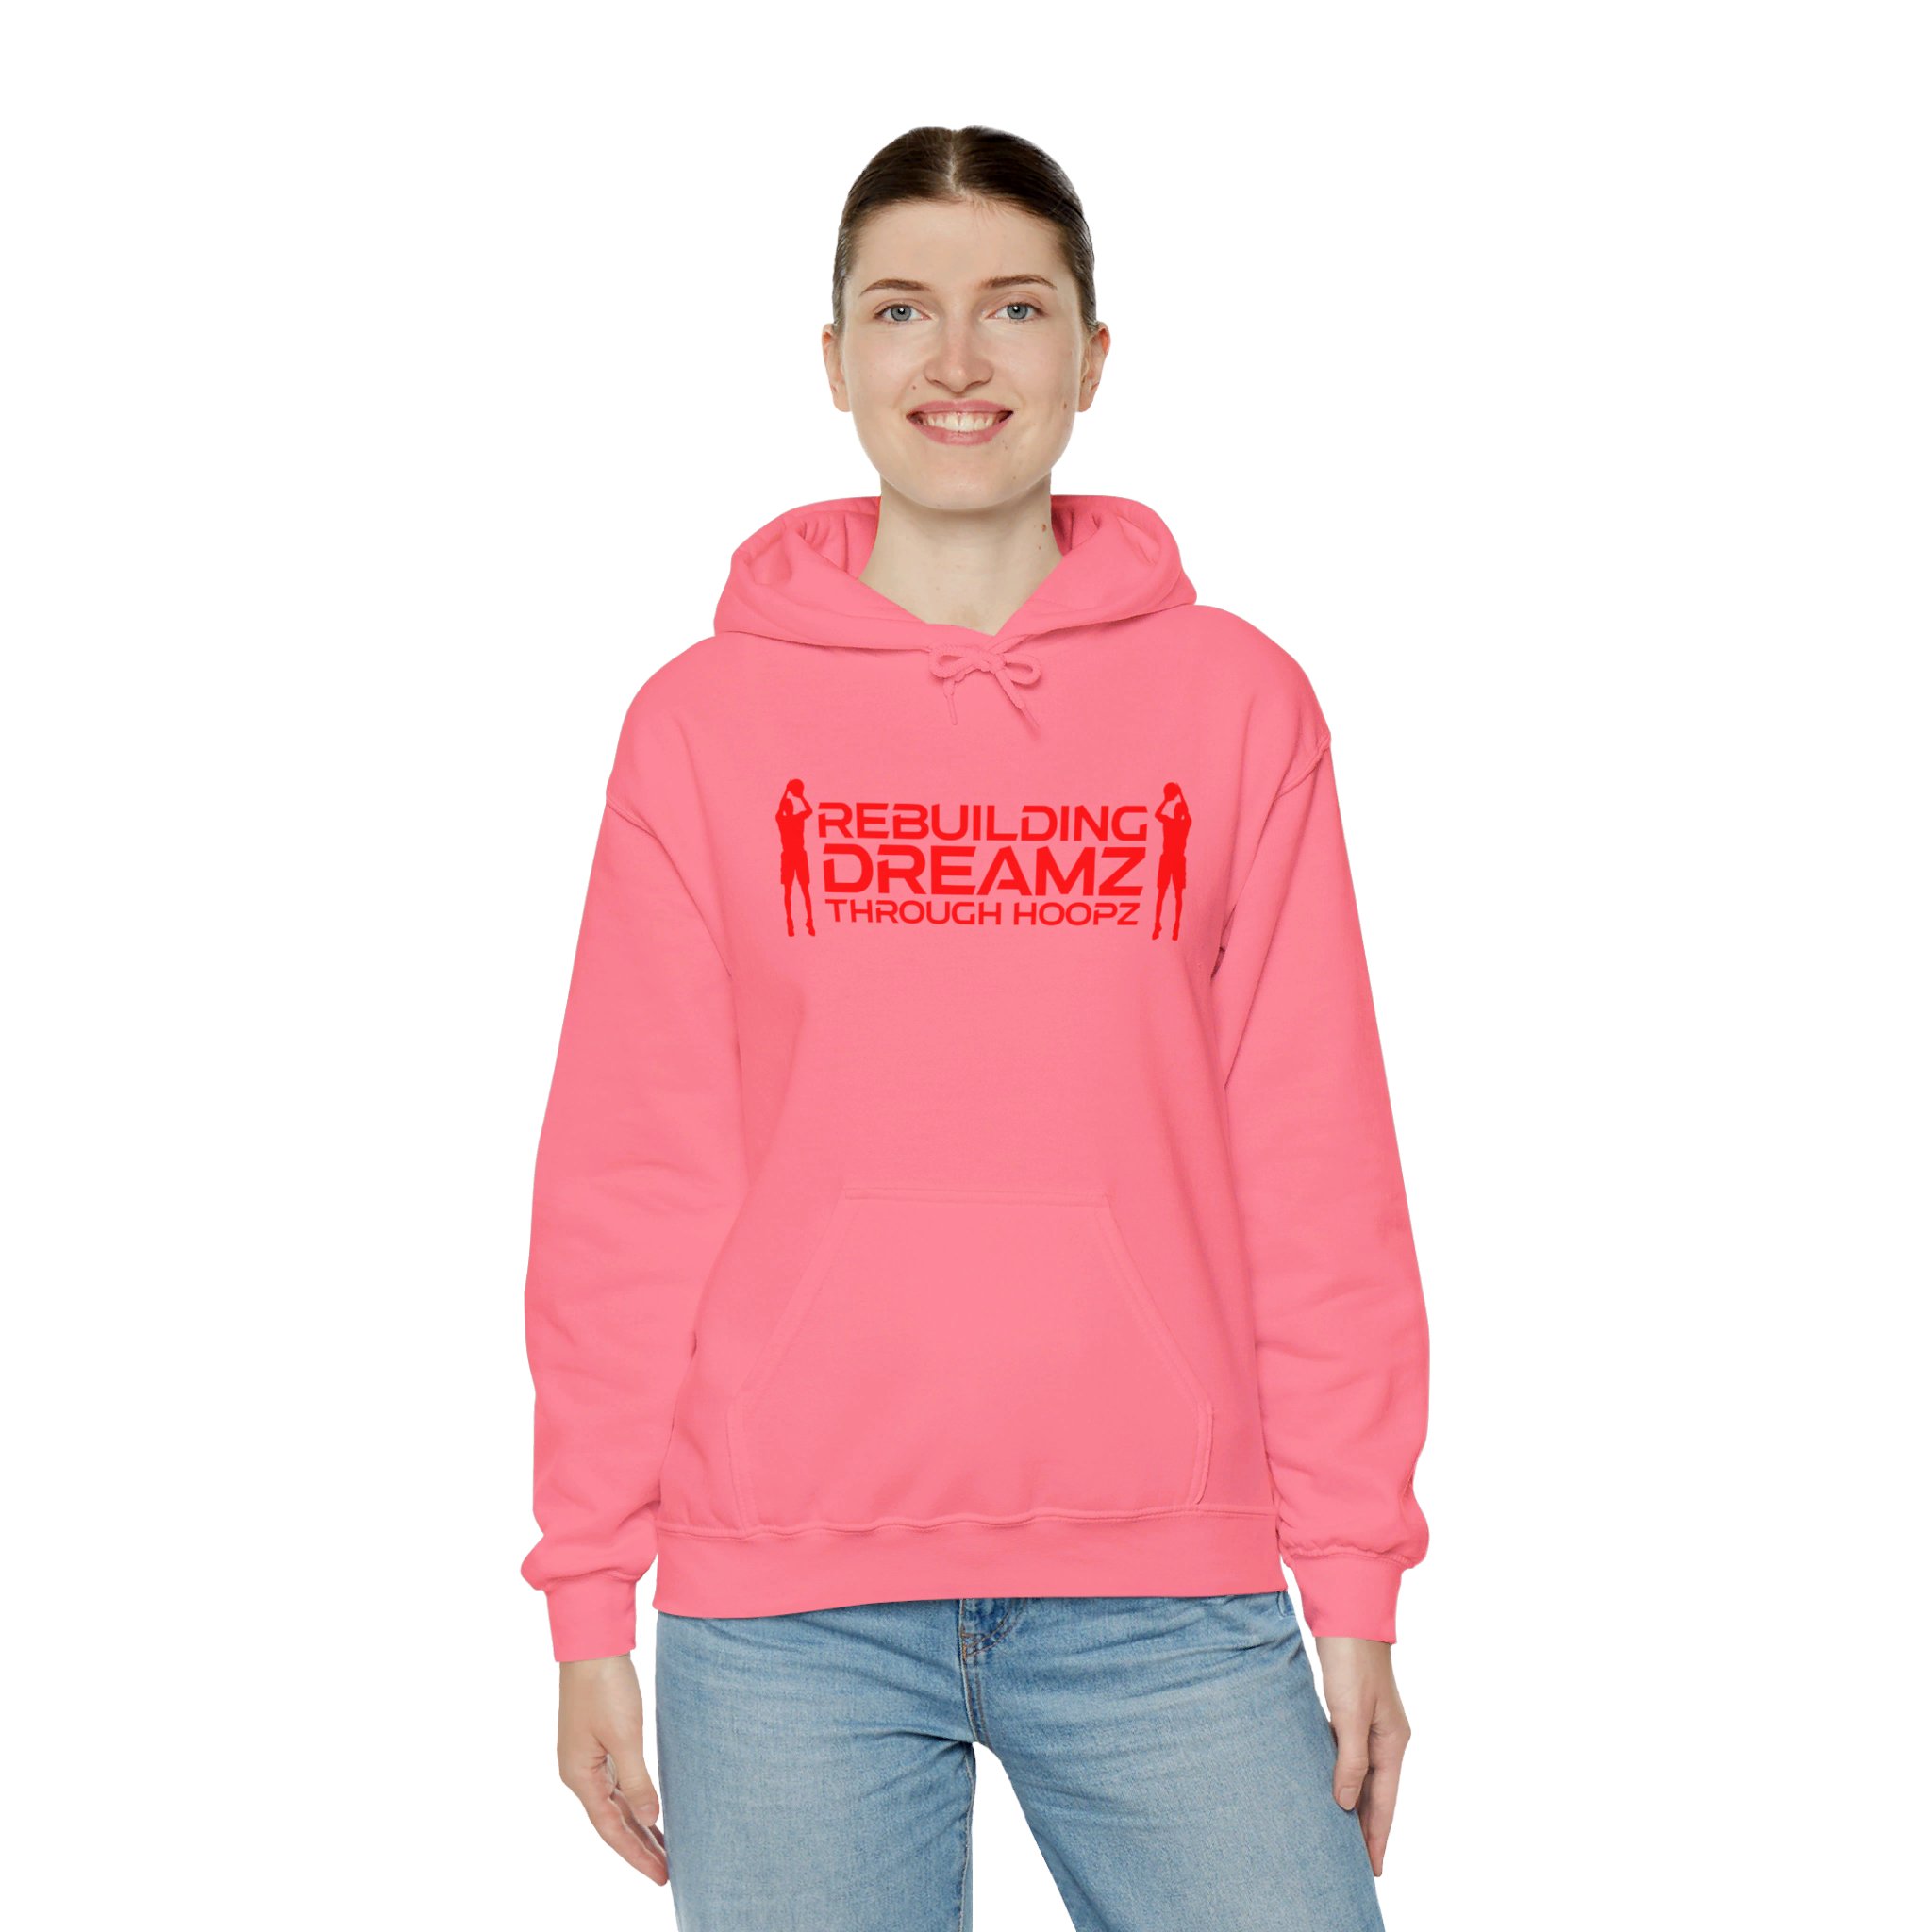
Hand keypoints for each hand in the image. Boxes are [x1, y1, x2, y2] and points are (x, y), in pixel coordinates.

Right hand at [557, 1654, 667, 1882]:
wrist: (593, 1642)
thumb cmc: (605, 1686)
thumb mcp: (625, 1736)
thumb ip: (636, 1782)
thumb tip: (649, 1820)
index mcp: (580, 1776)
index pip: (611, 1829)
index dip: (636, 1855)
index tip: (661, 1876)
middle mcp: (579, 1772)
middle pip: (612, 1821)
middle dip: (639, 1847)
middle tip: (668, 1871)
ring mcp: (587, 1757)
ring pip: (615, 1804)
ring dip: (638, 1827)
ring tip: (664, 1850)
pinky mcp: (597, 1741)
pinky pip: (617, 1784)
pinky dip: (634, 1802)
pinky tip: (649, 1811)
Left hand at [1311, 1635, 1410, 1876]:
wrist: (1349, 1611)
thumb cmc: (1351, 1659)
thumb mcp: (1349, 1712)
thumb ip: (1349, 1759)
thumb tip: (1346, 1804)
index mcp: (1392, 1741)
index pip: (1384, 1802)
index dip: (1376, 1837)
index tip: (1372, 1870)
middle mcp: (1387, 1736)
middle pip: (1378, 1793)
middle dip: (1369, 1828)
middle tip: (1356, 1864)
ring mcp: (1372, 1723)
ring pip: (1365, 1775)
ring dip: (1356, 1803)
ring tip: (1343, 1834)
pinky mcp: (1355, 1709)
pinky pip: (1353, 1755)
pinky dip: (1346, 1776)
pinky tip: (1333, 1785)